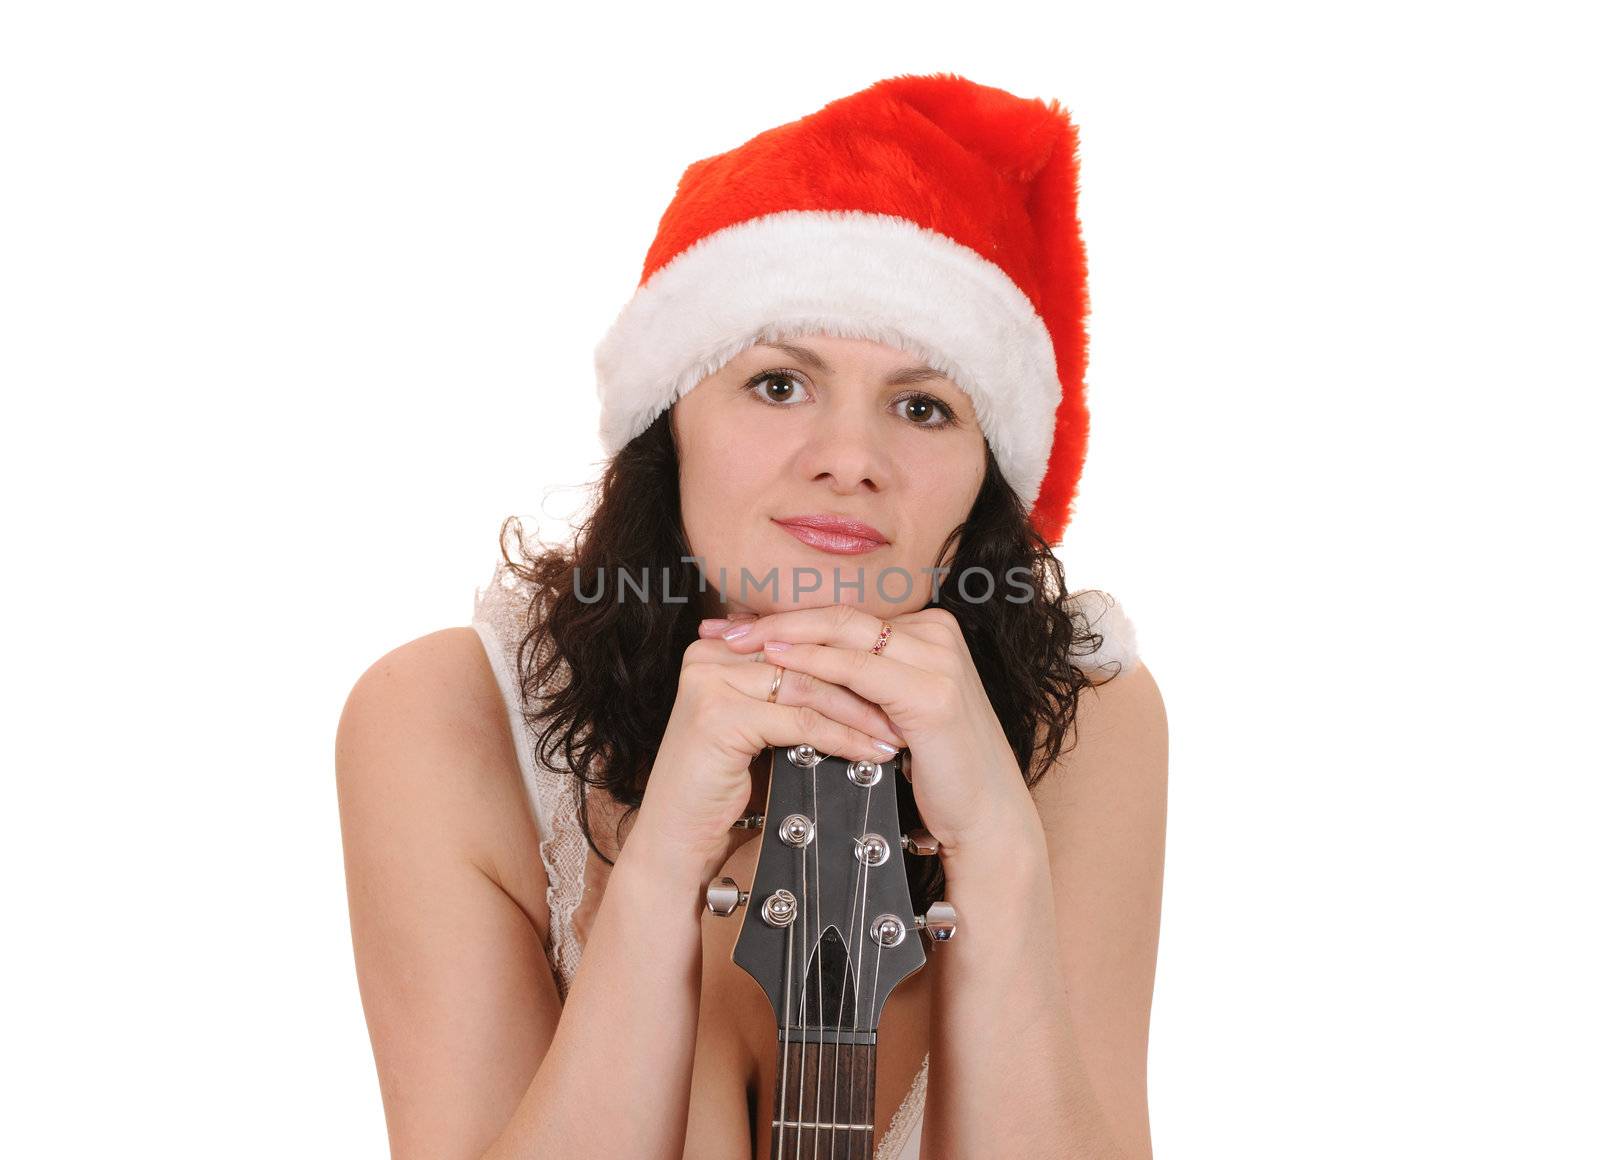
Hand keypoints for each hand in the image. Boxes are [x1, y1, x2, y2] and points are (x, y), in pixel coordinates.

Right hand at [632, 618, 908, 882]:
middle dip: (863, 684)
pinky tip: (868, 753)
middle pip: (806, 659)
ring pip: (807, 687)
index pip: (801, 641)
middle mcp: (709, 654)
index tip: (897, 683)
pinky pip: (798, 721)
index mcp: (720, 646)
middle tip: (908, 707)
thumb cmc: (722, 784)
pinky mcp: (718, 715)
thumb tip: (862, 675)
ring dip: (859, 713)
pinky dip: (841, 737)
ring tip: (895, 734)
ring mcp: (710, 681)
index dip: (852, 661)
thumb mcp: (760, 725)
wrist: (678, 835)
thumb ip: (790, 693)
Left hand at [708, 604, 1042, 858]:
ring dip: (784, 634)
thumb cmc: (936, 772)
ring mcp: (939, 659)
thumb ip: (860, 682)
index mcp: (931, 632)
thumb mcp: (892, 712)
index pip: (847, 615)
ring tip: (736, 641)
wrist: (984, 819)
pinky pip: (855, 670)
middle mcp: (939, 633)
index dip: (790, 617)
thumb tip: (795, 663)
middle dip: (776, 617)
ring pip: (844, 634)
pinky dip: (811, 663)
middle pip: (842, 614)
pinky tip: (776, 662)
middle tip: (723, 625)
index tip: (738, 626)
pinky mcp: (931, 692)